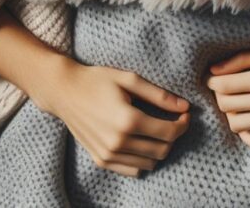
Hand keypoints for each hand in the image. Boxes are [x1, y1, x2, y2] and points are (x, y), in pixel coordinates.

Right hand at [37, 57, 191, 178]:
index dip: (183, 124)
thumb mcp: (130, 79)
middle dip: (173, 136)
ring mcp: (108, 154)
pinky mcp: (101, 160)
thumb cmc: (97, 81)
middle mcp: (118, 142)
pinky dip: (143, 159)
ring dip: (159, 148)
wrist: (64, 92)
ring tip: (155, 130)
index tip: (184, 114)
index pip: (169, 133)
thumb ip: (159, 95)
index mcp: (128, 120)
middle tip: (172, 120)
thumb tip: (185, 107)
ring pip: (150, 163)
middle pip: (162, 150)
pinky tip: (141, 141)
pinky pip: (133, 170)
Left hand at [205, 39, 249, 148]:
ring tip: (235, 102)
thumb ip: (243, 59)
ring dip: (230, 113)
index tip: (211, 77)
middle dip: (218, 95)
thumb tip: (213, 70)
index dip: (211, 81)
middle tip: (222, 87)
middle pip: (226, 105)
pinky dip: (245, 132)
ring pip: (237, 124)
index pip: (222, 86)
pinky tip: (248, 119)